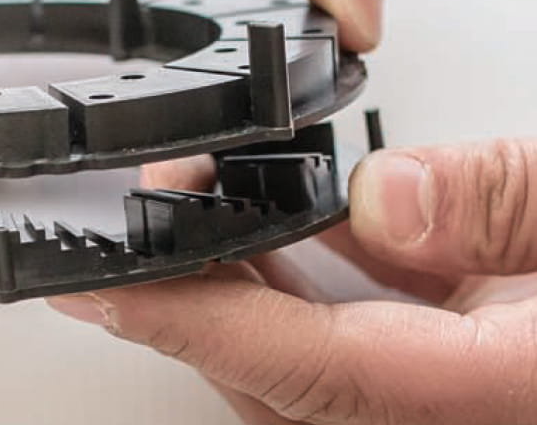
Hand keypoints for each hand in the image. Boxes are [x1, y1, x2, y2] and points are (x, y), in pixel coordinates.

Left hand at [49, 139, 536, 423]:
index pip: (315, 368)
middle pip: (291, 382)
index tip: (104, 287)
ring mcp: (465, 401)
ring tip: (209, 198)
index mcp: (508, 395)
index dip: (195, 321)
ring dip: (249, 282)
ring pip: (312, 369)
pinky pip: (356, 344)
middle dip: (206, 294)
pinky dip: (307, 283)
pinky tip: (290, 222)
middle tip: (156, 209)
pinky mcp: (468, 371)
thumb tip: (384, 203)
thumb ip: (503, 200)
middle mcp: (474, 417)